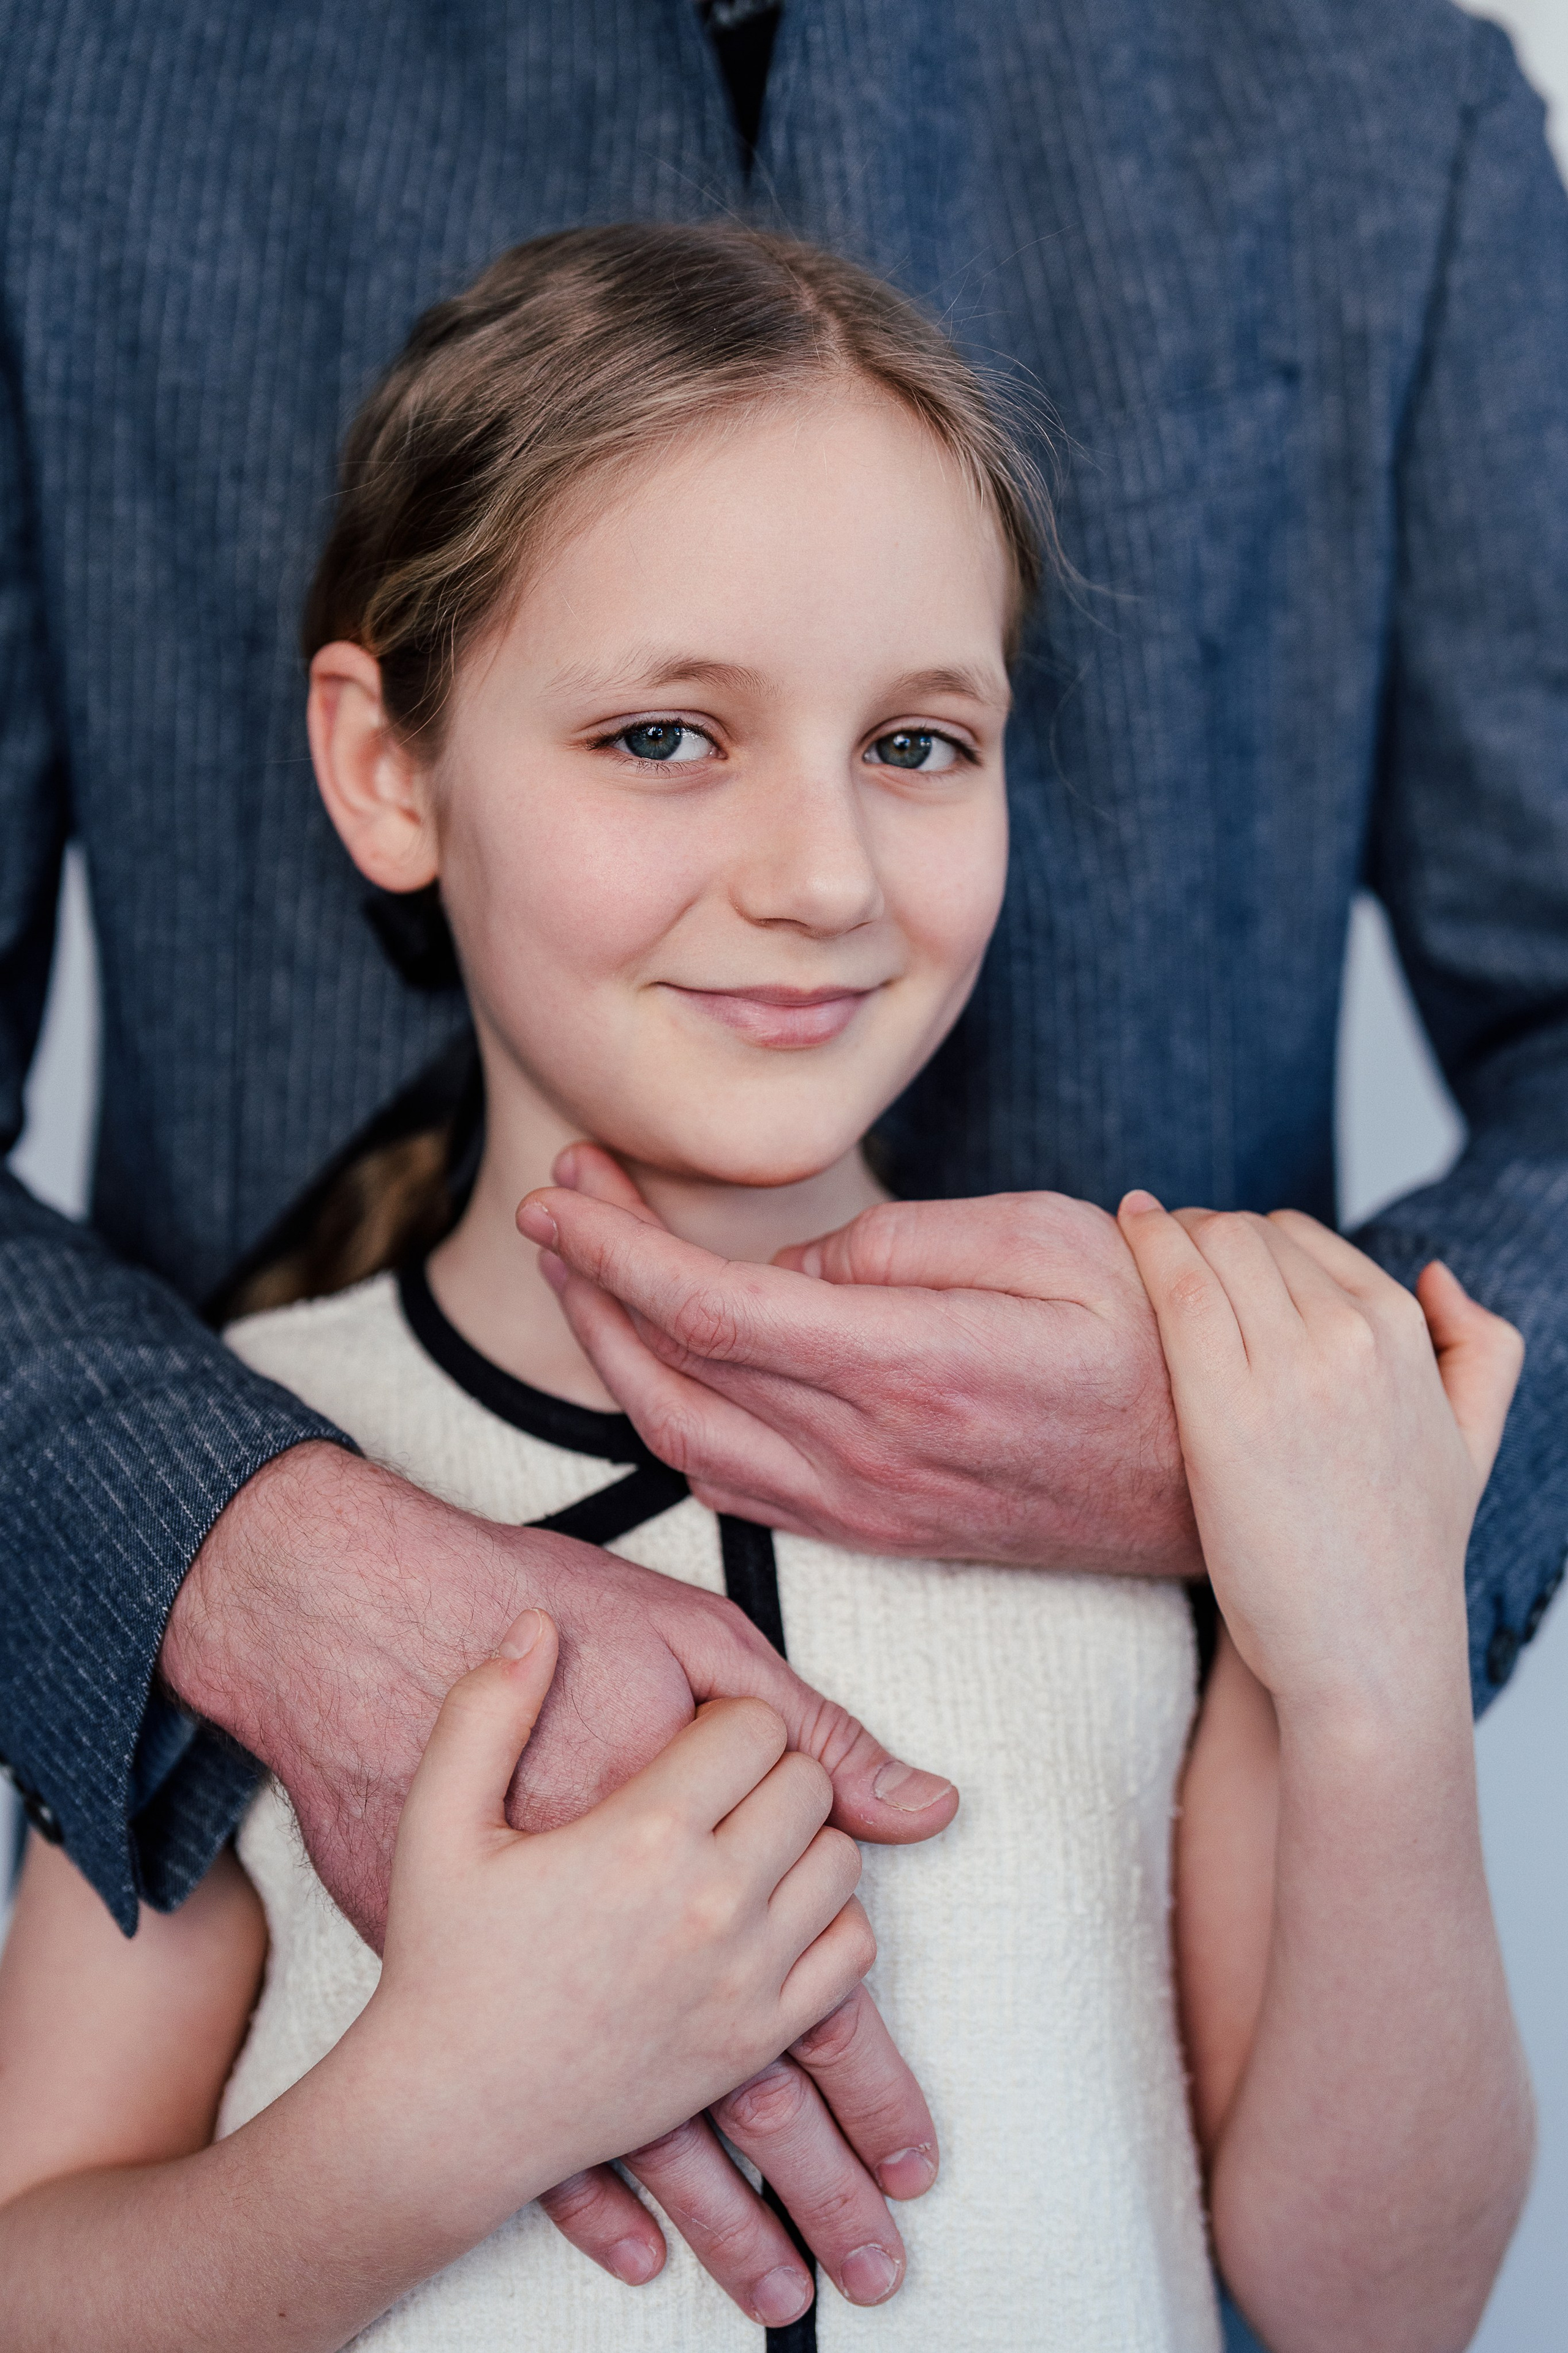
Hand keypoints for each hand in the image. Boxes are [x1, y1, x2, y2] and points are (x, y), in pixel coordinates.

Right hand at [162, 1439, 946, 2316]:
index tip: (691, 1738)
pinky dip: (826, 1921)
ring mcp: (741, 1980)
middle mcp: (709, 1905)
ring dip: (803, 1840)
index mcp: (642, 1835)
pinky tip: (764, 1912)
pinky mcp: (755, 2042)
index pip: (757, 1727)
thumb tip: (537, 1626)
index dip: (725, 1719)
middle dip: (771, 1770)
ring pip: (842, 1863)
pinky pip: (850, 1953)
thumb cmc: (441, 1964)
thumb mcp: (439, 1821)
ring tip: (739, 1844)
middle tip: (716, 1788)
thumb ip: (488, 1709)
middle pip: (809, 1786)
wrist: (446, 2109)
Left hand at [518, 1144, 1199, 1573]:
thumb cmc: (1152, 1339)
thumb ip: (901, 1246)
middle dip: (587, 1283)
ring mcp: (867, 1507)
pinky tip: (657, 1367)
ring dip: (611, 1355)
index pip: (706, 1308)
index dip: (611, 1249)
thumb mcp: (1047, 1242)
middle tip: (557, 1203)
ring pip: (684, 1440)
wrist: (1221, 1479)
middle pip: (669, 1374)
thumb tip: (791, 1269)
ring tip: (585, 1271)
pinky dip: (669, 1423)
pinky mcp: (878, 1531)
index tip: (557, 1192)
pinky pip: (735, 1488)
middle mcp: (868, 1454)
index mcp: (906, 1366)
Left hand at [1116, 1197, 1522, 1713]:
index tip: (1209, 1250)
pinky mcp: (1224, 1408)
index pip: (1303, 1238)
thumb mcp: (1472, 1442)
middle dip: (1203, 1230)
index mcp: (1403, 1334)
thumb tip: (1438, 1274)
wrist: (1364, 1651)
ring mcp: (1289, 1369)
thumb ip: (1480, 1350)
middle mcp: (1352, 1337)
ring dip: (1170, 1231)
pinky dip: (1147, 1240)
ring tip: (1139, 1239)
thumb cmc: (1402, 1555)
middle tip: (1164, 1247)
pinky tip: (1126, 1221)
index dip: (1246, 1237)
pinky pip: (1179, 1287)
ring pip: (1216, 1245)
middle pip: (1252, 1233)